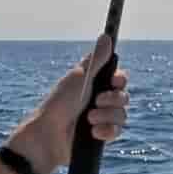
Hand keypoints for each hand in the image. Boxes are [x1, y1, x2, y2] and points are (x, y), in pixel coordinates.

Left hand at [6, 34, 129, 173]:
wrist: (48, 135)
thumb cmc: (59, 103)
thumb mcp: (80, 77)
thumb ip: (97, 60)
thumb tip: (106, 36)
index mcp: (93, 84)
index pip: (119, 80)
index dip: (120, 80)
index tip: (114, 81)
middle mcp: (98, 101)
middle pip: (123, 97)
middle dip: (112, 99)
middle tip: (97, 100)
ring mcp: (100, 120)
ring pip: (122, 116)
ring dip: (107, 116)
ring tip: (89, 118)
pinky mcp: (99, 137)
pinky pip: (115, 132)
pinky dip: (106, 131)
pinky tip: (93, 132)